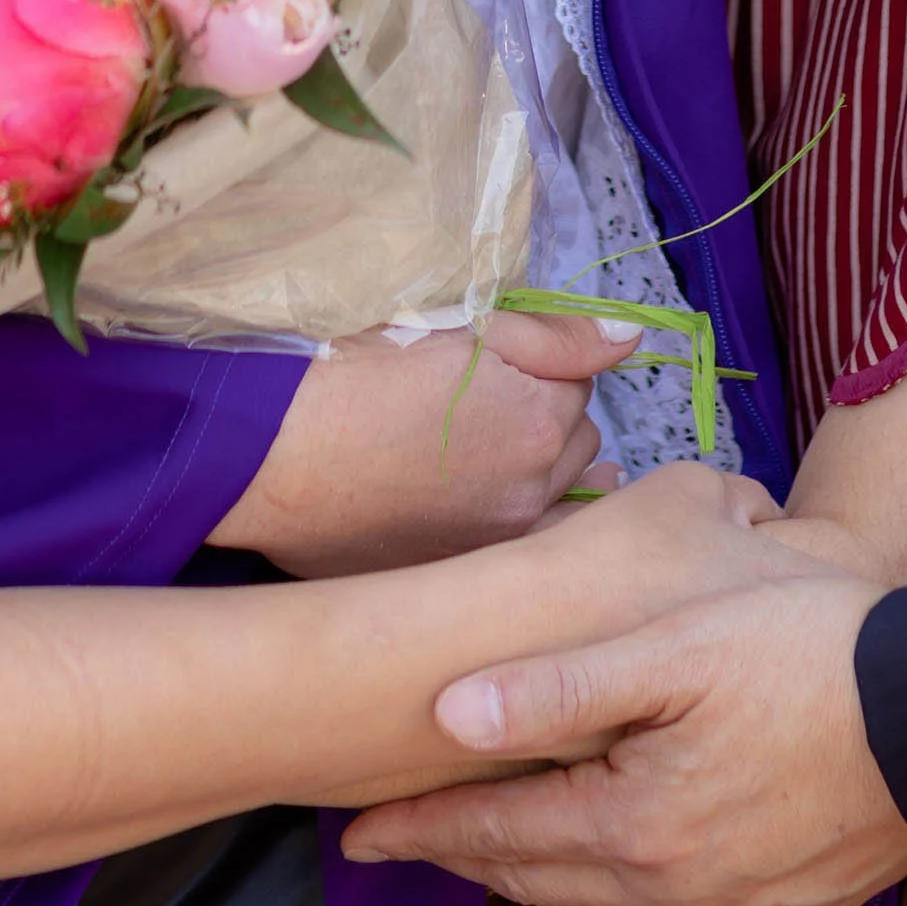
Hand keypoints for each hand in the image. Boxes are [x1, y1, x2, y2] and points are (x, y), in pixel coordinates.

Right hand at [209, 313, 639, 575]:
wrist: (274, 454)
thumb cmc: (355, 377)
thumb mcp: (455, 330)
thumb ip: (551, 336)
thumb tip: (632, 335)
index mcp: (539, 418)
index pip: (577, 377)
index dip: (535, 362)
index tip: (491, 362)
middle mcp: (534, 490)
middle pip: (573, 441)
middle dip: (543, 418)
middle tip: (478, 405)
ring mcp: (499, 542)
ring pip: (551, 495)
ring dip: (530, 474)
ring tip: (470, 457)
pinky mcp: (462, 575)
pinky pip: (517, 544)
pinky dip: (505, 522)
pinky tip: (463, 506)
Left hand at [340, 559, 906, 905]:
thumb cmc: (812, 658)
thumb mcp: (675, 648)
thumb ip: (559, 684)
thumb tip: (449, 712)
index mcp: (638, 823)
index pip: (501, 828)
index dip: (423, 825)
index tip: (357, 828)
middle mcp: (676, 883)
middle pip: (544, 868)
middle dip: (465, 850)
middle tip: (397, 841)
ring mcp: (734, 901)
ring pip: (607, 885)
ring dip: (543, 857)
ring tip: (493, 834)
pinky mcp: (785, 900)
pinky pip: (675, 893)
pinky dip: (622, 866)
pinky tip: (620, 841)